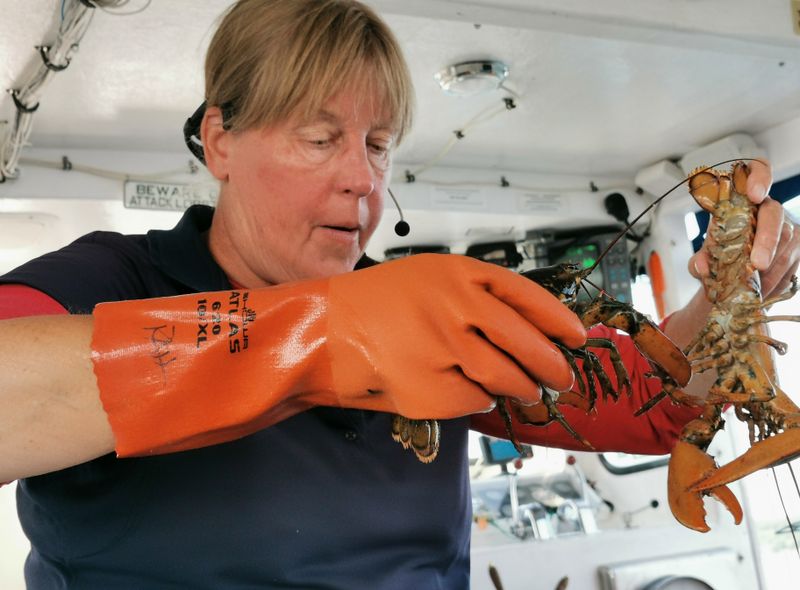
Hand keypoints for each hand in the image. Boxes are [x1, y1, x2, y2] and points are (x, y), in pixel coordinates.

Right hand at [92, 253, 586, 454]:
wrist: (320, 331)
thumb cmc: (370, 303)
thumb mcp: (424, 277)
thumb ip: (473, 296)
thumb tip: (527, 328)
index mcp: (456, 273)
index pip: (528, 296)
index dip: (560, 320)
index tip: (578, 336)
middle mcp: (455, 307)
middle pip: (527, 343)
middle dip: (552, 366)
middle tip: (561, 376)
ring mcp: (443, 349)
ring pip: (507, 377)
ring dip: (523, 389)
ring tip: (528, 392)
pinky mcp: (429, 389)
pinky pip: (473, 401)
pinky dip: (479, 403)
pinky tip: (473, 397)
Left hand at [689, 159, 798, 298]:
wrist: (731, 280)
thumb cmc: (718, 259)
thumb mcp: (703, 261)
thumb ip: (698, 262)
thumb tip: (701, 266)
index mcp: (739, 199)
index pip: (755, 170)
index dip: (759, 177)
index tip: (754, 194)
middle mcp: (765, 208)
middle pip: (773, 213)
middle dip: (766, 239)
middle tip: (757, 264)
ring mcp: (785, 225)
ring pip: (787, 239)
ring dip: (773, 266)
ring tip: (756, 287)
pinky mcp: (797, 244)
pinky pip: (794, 259)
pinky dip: (779, 277)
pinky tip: (766, 290)